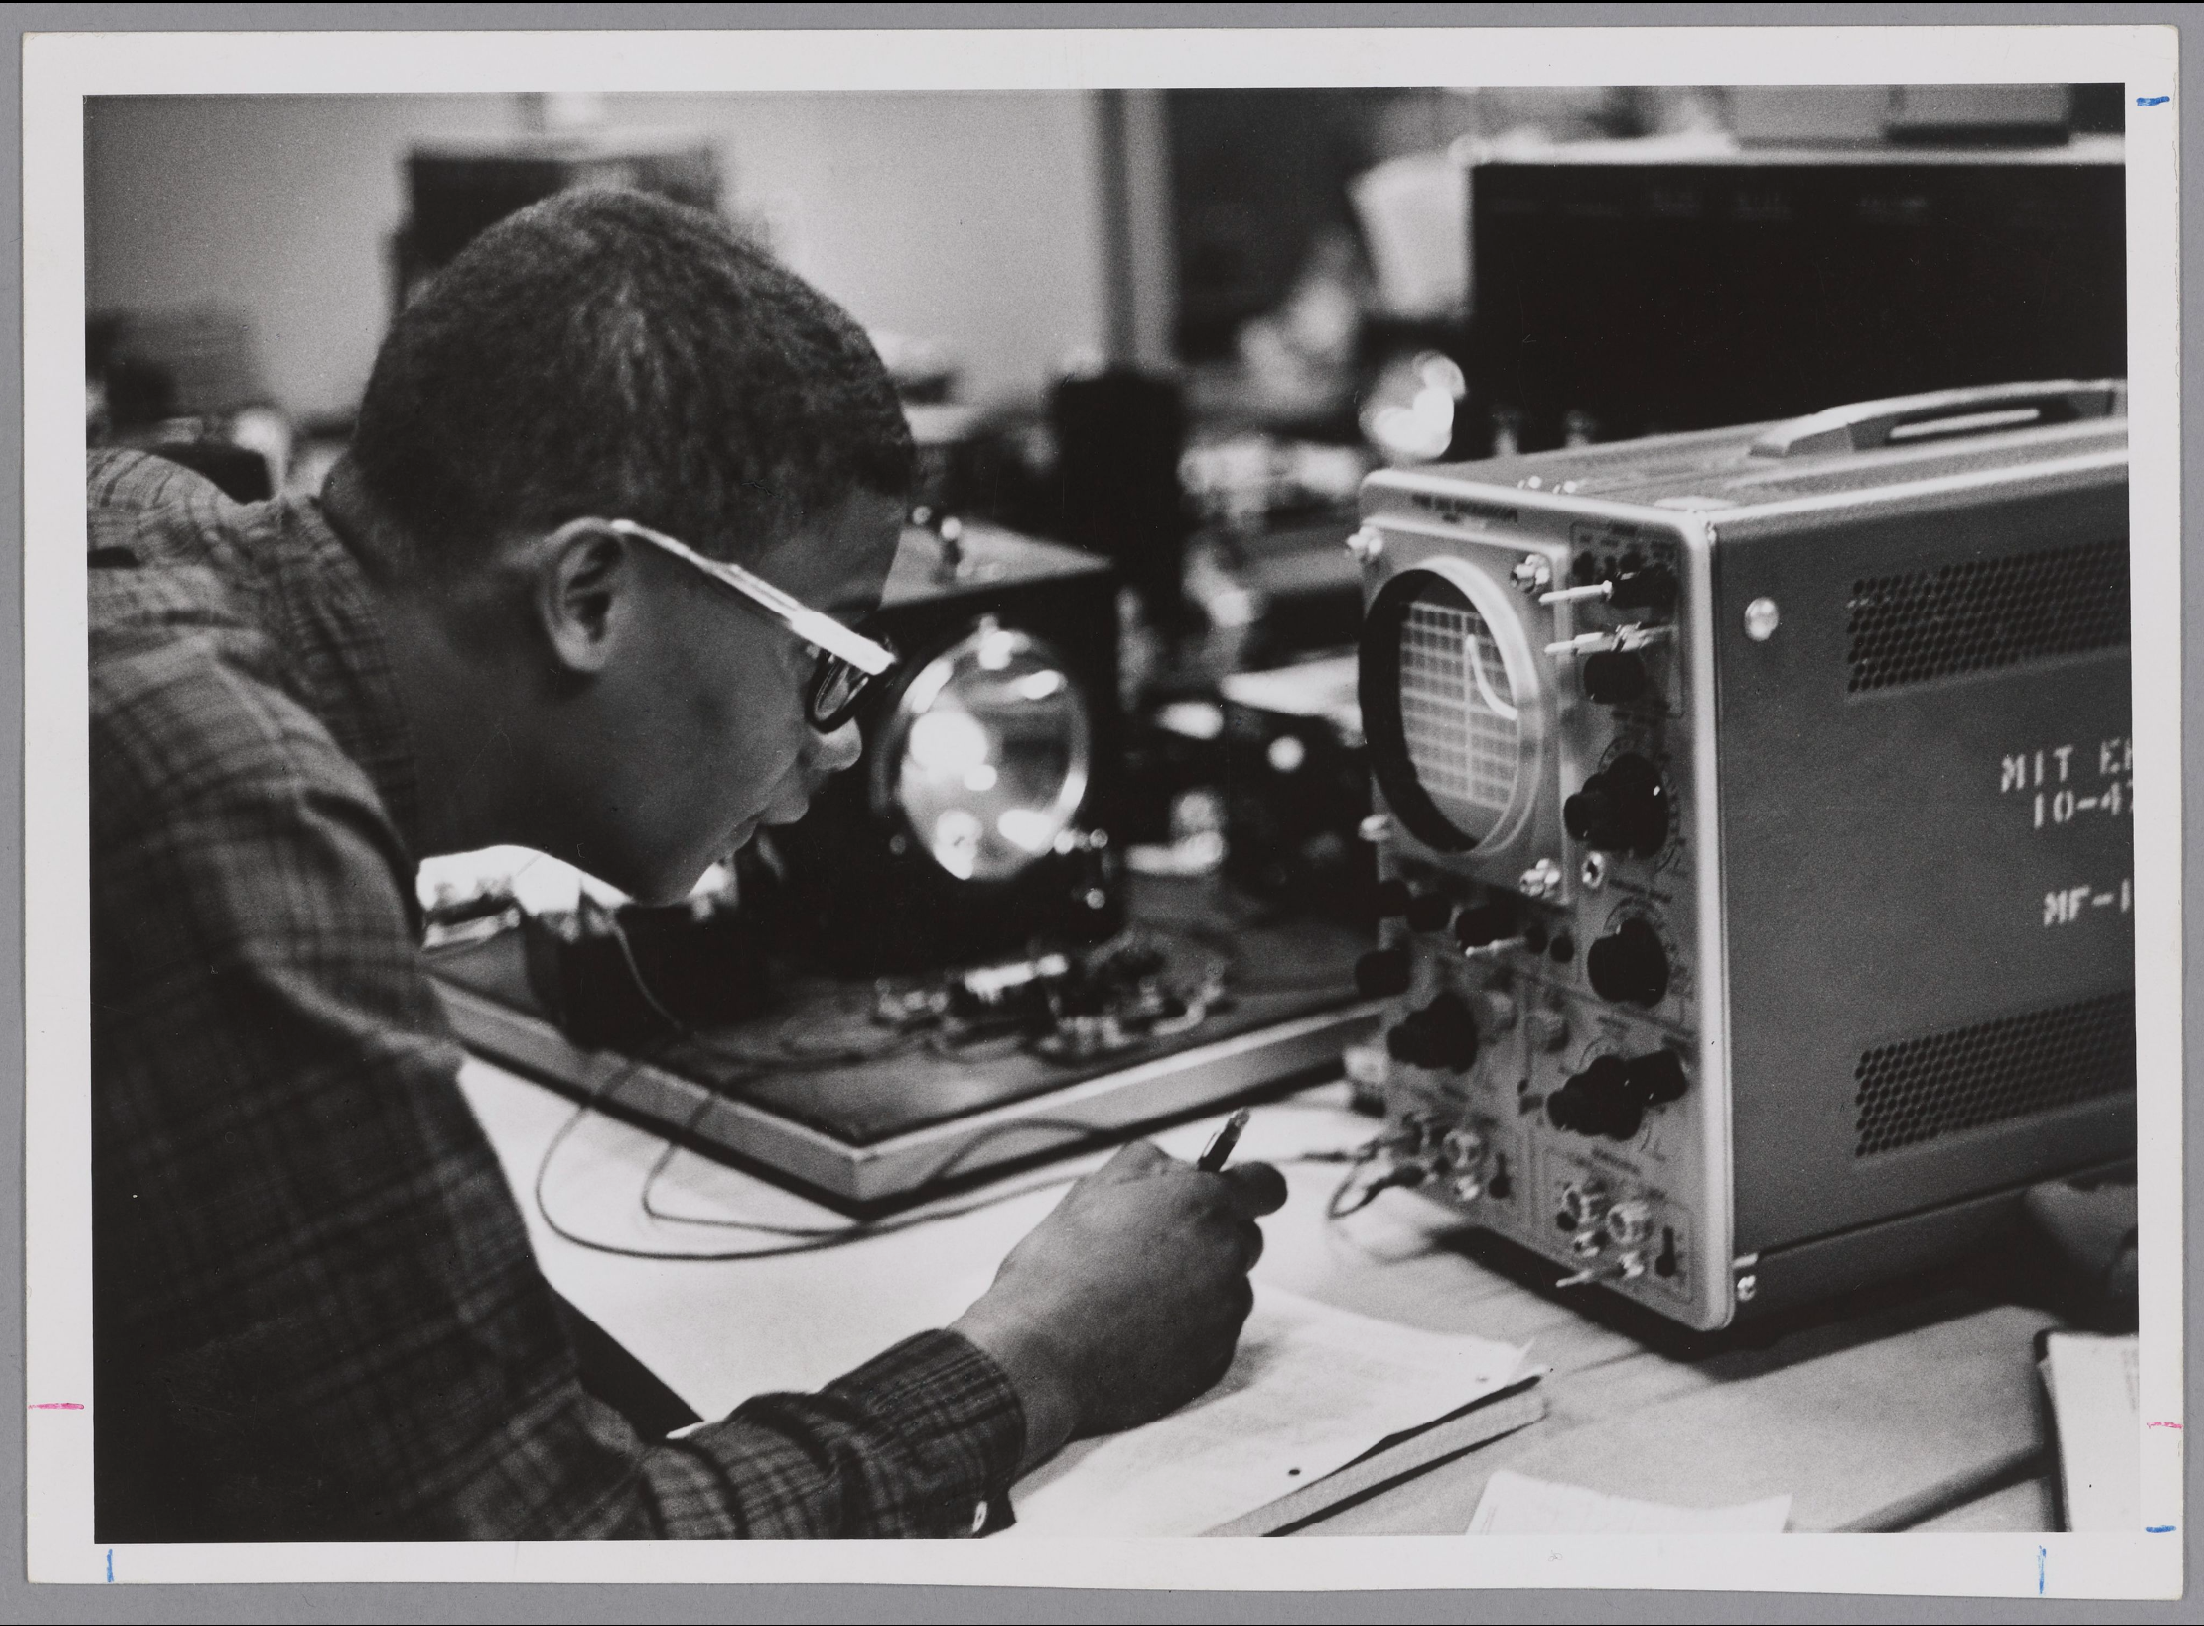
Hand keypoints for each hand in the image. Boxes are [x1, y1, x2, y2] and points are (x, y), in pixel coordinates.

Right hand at [950, 1140, 1287, 1470]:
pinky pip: (1215, 1334)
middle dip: (1212, 1238)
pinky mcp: (1214, 1360)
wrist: (1039, 1355)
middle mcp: (1226, 1256)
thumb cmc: (1057, 1272)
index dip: (1246, 1188)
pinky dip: (1188, 1330)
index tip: (1228, 1195)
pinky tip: (1139, 1330)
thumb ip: (1150, 1164)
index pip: (1266, 1185)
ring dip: (1199, 1286)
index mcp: (1202, 1204)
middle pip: (1245, 1238)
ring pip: (1229, 1287)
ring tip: (1136, 1296)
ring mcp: (1224, 1313)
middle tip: (1154, 1249)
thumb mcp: (1094, 1188)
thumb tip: (1178, 1167)